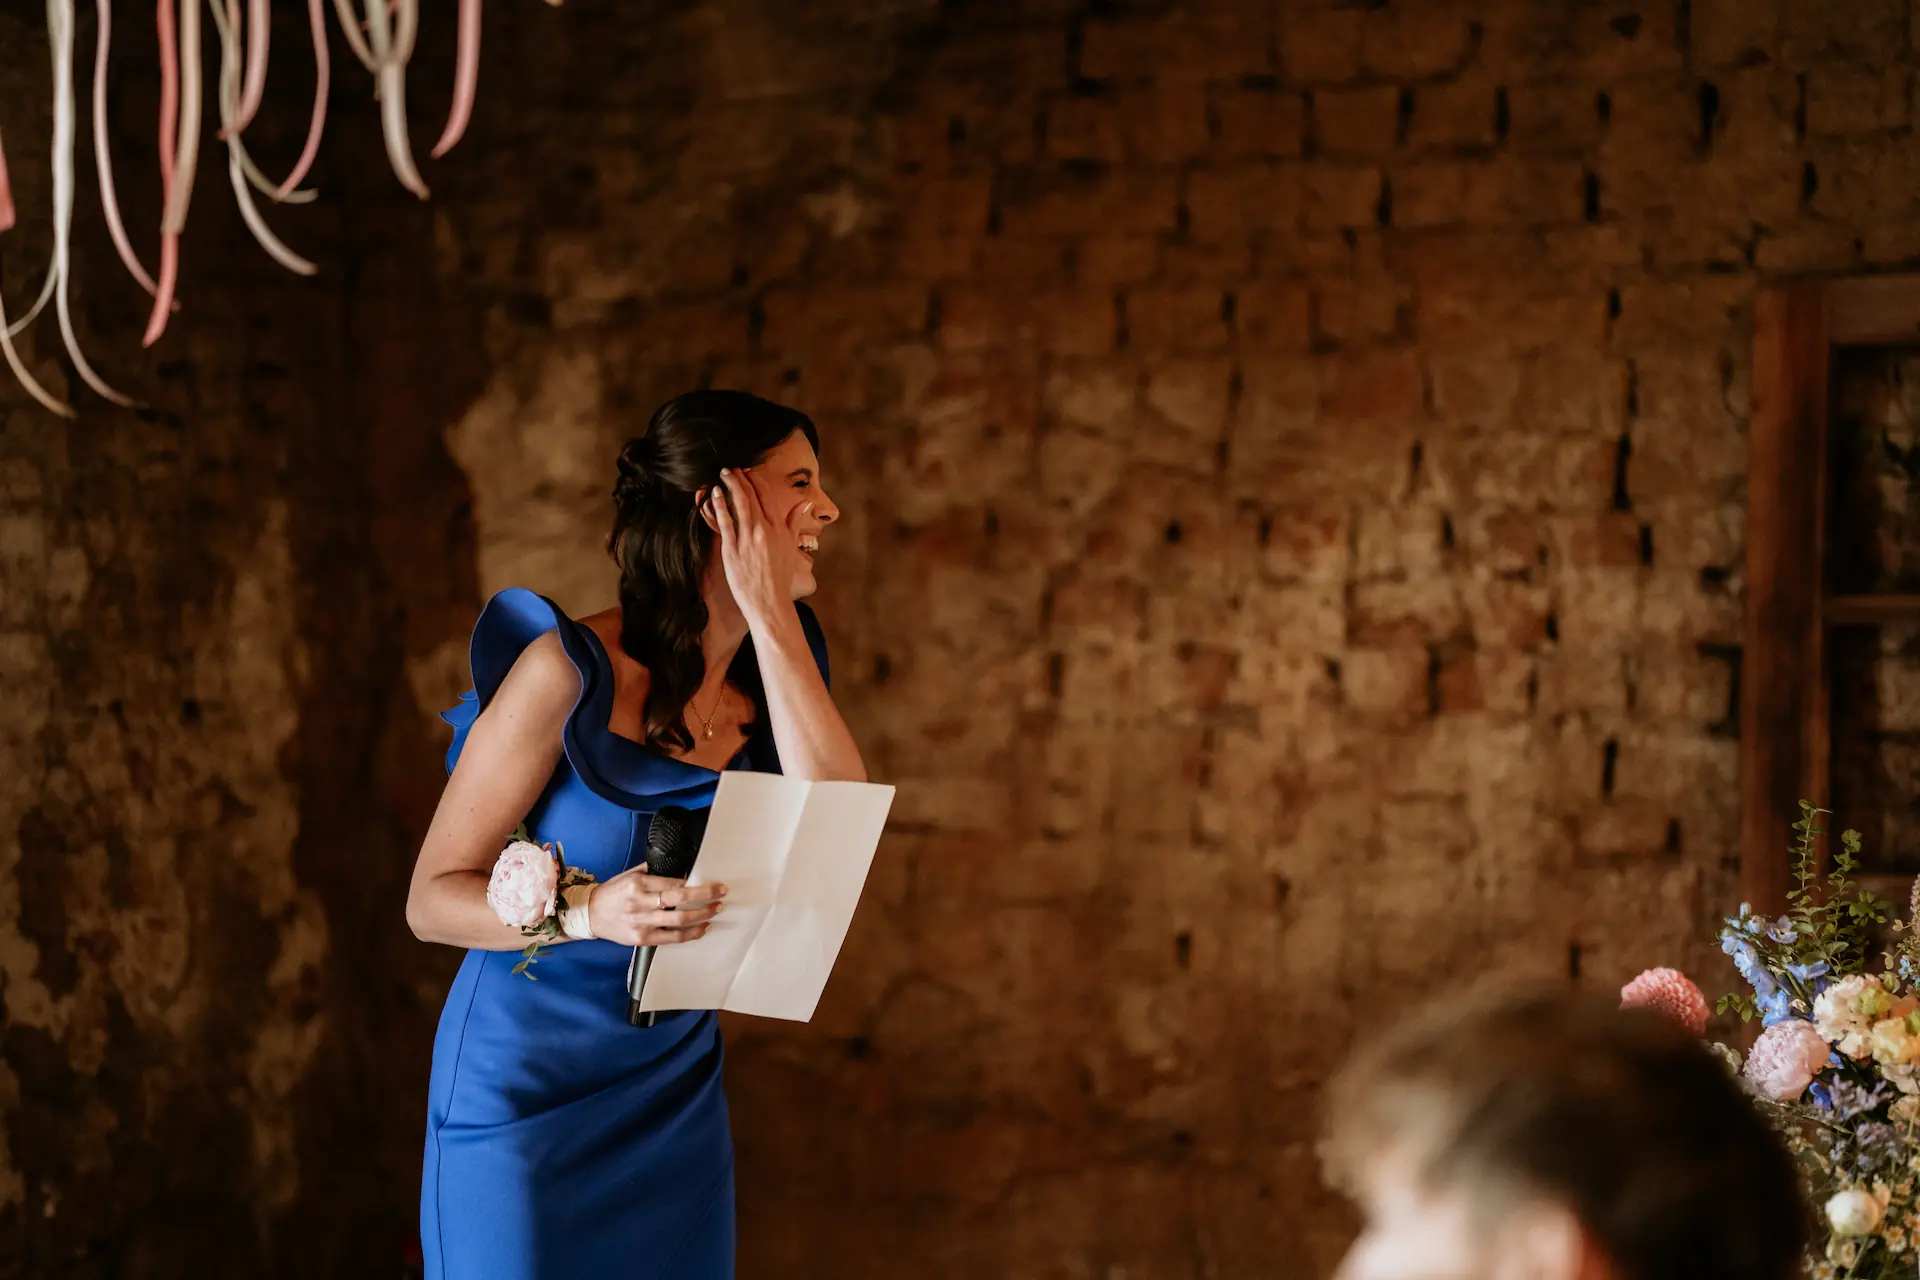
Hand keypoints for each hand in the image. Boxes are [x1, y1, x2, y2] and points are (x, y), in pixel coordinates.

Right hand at [584, 864, 727, 946]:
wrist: (591, 914)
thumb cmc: (613, 893)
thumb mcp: (630, 874)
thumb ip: (654, 871)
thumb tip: (681, 870)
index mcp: (638, 884)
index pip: (674, 884)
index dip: (697, 886)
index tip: (713, 884)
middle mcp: (640, 903)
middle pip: (680, 901)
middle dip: (705, 897)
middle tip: (722, 894)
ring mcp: (642, 923)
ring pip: (679, 921)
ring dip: (703, 915)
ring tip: (716, 910)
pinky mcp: (642, 939)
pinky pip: (672, 938)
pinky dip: (691, 934)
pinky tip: (703, 928)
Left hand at [706, 467, 805, 625]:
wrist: (769, 602)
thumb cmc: (780, 577)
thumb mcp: (791, 548)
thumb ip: (795, 523)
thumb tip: (806, 503)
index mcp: (779, 529)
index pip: (767, 496)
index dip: (756, 480)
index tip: (749, 472)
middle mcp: (765, 531)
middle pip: (751, 496)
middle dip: (740, 478)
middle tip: (731, 469)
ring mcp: (748, 539)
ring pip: (739, 504)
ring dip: (731, 485)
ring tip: (724, 474)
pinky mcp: (732, 550)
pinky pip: (725, 522)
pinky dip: (719, 505)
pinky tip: (714, 493)